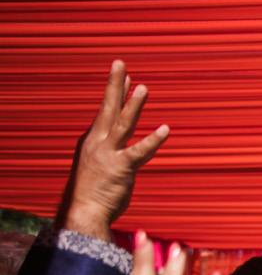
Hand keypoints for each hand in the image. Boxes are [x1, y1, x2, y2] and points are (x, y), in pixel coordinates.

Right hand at [56, 61, 169, 239]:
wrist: (84, 211)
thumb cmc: (93, 191)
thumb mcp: (98, 165)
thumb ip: (111, 151)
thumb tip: (122, 145)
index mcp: (93, 140)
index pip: (106, 109)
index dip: (115, 90)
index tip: (122, 72)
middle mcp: (98, 142)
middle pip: (108, 107)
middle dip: (115, 84)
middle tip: (120, 63)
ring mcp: (108, 154)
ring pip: (122, 124)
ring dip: (133, 105)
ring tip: (143, 87)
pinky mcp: (121, 168)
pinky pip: (139, 152)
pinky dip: (152, 140)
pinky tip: (165, 129)